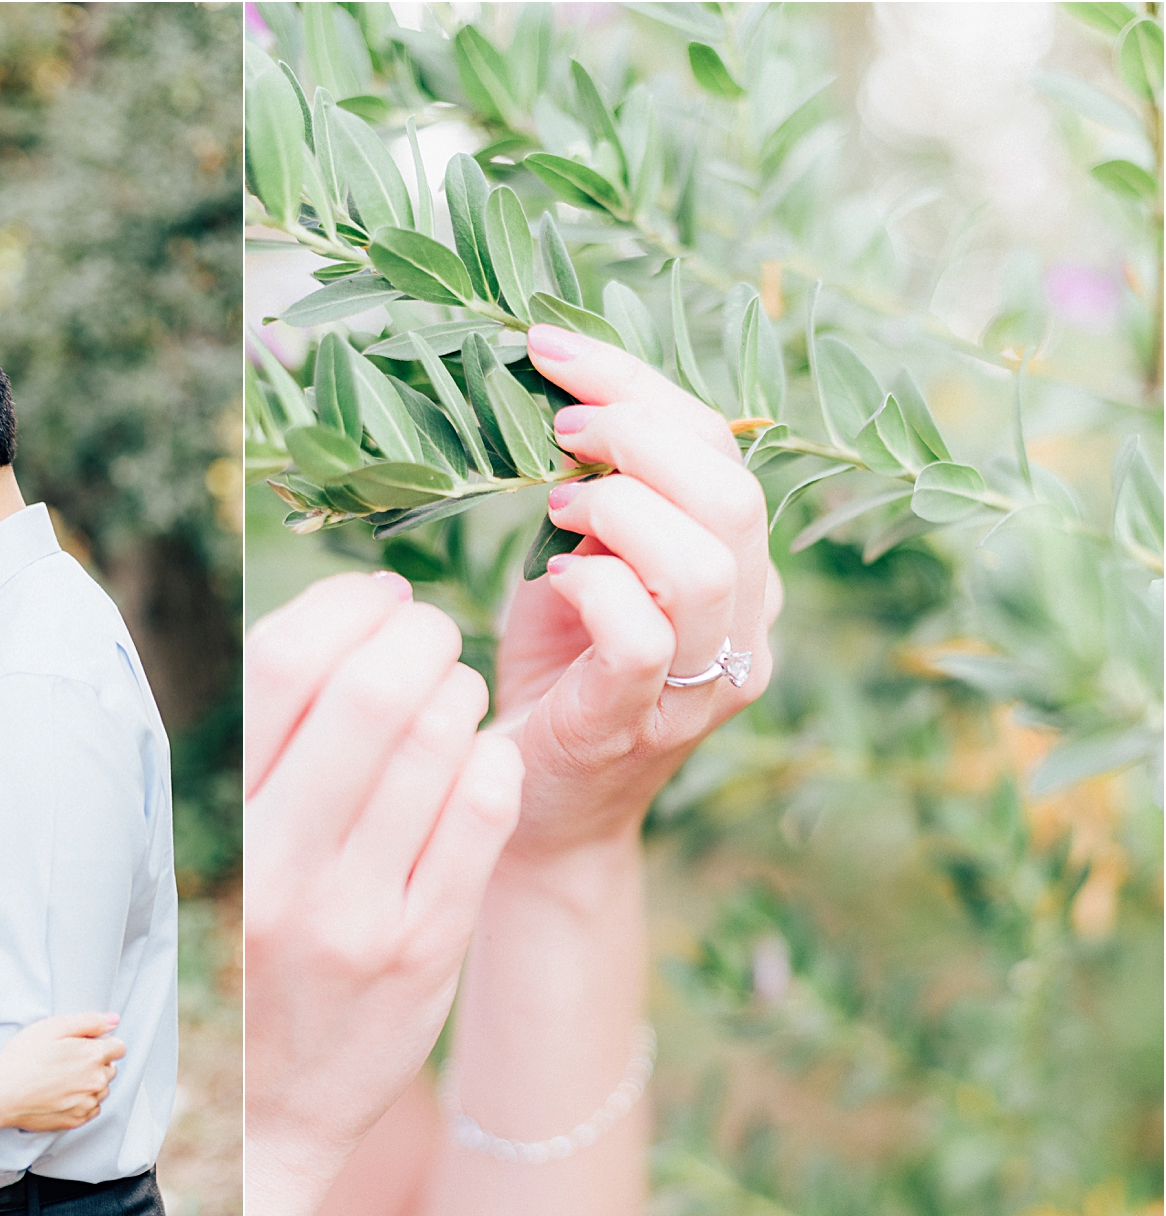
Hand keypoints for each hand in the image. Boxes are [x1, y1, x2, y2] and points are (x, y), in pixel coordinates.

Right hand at [0, 1012, 124, 1130]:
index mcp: (93, 1056)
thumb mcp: (53, 1027)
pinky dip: (82, 1101)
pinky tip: (61, 1094)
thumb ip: (89, 1022)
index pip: (119, 1048)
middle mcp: (96, 1082)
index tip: (82, 1045)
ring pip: (101, 1089)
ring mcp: (87, 1103)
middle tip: (66, 1060)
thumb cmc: (23, 1058)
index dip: (101, 1043)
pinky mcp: (76, 1120)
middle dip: (95, 1062)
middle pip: (110, 1068)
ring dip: (90, 1083)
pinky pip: (91, 1108)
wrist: (1, 1093)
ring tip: (61, 1078)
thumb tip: (114, 1020)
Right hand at [244, 573, 523, 1177]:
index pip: (288, 667)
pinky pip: (486, 809)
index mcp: (228, 824)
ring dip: (462, 691)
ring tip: (453, 695)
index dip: (348, 607)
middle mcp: (288, 865)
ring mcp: (366, 910)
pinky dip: (491, 759)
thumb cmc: (255, 947)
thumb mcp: (236, 850)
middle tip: (431, 635)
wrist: (275, 1110)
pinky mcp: (431, 945)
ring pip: (443, 741)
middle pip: (375, 690)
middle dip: (421, 634)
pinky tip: (476, 761)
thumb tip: (344, 620)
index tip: (377, 599)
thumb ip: (273, 748)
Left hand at [495, 324, 782, 861]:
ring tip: (557, 507)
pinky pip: (641, 636)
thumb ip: (601, 496)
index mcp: (741, 568)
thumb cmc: (556, 672)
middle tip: (560, 432)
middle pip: (733, 495)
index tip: (552, 348)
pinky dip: (594, 585)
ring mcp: (705, 682)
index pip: (722, 451)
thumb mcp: (583, 562)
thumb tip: (568, 402)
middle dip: (637, 435)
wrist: (532, 803)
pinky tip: (555, 575)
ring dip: (620, 507)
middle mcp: (747, 624)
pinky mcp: (643, 724)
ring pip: (705, 562)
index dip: (640, 385)